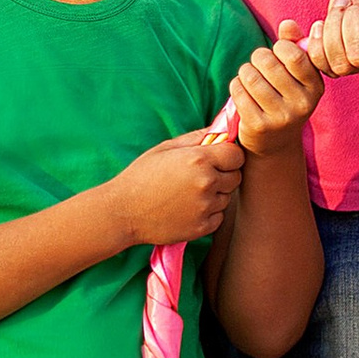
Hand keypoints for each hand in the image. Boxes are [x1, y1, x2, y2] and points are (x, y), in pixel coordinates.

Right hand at [108, 127, 247, 248]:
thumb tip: (221, 130)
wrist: (122, 212)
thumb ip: (197, 138)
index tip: (219, 158)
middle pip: (236, 176)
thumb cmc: (141, 176)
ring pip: (227, 197)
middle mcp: (206, 183)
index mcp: (199, 159)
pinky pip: (219, 216)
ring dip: (215, 194)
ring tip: (189, 193)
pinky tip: (187, 208)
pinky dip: (208, 213)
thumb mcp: (165, 148)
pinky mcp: (202, 227)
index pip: (236, 154)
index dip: (229, 155)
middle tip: (201, 176)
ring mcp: (205, 207)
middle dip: (224, 174)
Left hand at [228, 26, 323, 154]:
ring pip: (250, 75)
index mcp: (316, 87)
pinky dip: (236, 86)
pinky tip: (243, 93)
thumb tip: (287, 23)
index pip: (293, 55)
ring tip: (250, 79)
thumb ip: (294, 44)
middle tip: (259, 65)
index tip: (278, 54)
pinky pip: (238, 91)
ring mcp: (280, 117)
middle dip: (258, 58)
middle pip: (268, 62)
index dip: (279, 47)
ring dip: (245, 72)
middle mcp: (302, 104)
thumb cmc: (285, 96)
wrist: (275, 142)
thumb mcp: (296, 73)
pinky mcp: (258, 126)